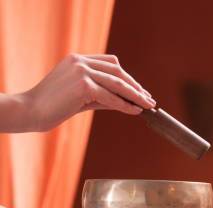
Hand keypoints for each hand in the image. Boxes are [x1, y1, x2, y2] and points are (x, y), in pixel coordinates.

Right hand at [23, 53, 155, 131]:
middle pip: (118, 71)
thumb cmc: (53, 106)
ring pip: (117, 84)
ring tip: (148, 105)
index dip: (128, 77)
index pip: (111, 63)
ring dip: (136, 96)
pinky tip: (135, 111)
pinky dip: (125, 105)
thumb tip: (126, 101)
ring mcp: (82, 71)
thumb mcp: (81, 96)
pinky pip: (111, 97)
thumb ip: (101, 94)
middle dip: (136, 86)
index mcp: (78, 58)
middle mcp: (80, 61)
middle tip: (149, 99)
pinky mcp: (83, 86)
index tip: (139, 89)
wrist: (30, 111)